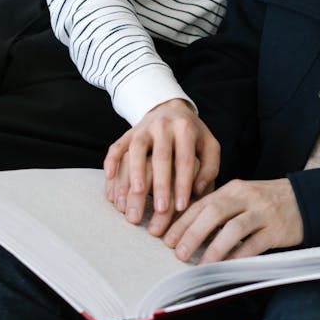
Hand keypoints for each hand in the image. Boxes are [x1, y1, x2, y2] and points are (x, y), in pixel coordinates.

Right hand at [103, 100, 219, 230]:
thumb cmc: (192, 136)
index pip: (184, 159)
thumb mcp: (209, 146)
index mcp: (185, 129)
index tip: (182, 206)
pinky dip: (111, 161)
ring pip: (136, 149)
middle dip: (160, 184)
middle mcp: (163, 126)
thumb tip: (197, 190)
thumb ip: (210, 168)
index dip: (183, 183)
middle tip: (160, 210)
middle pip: (161, 156)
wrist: (171, 109)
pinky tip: (109, 178)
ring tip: (134, 195)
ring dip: (134, 172)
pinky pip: (117, 146)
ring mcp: (143, 128)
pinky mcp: (128, 133)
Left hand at [163, 178, 303, 264]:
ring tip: (200, 266)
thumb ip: (219, 209)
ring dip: (213, 249)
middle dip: (192, 234)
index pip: (202, 203)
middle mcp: (246, 197)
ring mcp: (263, 213)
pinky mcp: (277, 230)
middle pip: (214, 213)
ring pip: (233, 229)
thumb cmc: (265, 202)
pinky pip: (254, 244)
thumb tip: (187, 232)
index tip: (165, 239)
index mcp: (233, 188)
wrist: (304, 199)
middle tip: (178, 254)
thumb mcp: (242, 197)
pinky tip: (226, 268)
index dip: (182, 222)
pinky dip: (238, 257)